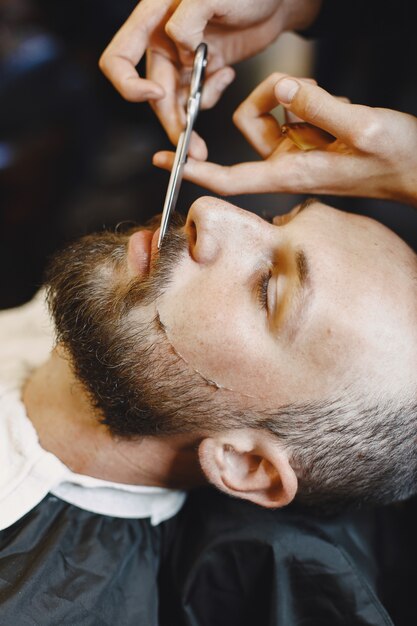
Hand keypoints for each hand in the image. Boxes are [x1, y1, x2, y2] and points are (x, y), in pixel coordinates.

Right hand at [99, 0, 321, 158]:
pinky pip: (196, 95)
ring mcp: (183, 57)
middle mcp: (163, 41)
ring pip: (174, 101)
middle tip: (189, 146)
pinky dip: (210, 96)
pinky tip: (226, 75)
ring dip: (187, 122)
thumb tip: (179, 50)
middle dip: (171, 121)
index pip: (119, 58)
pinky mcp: (203, 68)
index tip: (158, 96)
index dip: (129, 85)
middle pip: (153, 92)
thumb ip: (187, 19)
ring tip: (204, 138)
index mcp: (153, 18)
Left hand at [153, 72, 416, 206]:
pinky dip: (316, 101)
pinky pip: (298, 108)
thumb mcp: (363, 127)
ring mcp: (301, 151)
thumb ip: (321, 106)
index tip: (163, 160)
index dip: (196, 171)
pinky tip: (343, 112)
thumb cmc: (396, 158)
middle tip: (310, 95)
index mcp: (292, 171)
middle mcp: (289, 163)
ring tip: (339, 111)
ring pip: (275, 109)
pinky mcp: (313, 139)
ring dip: (301, 98)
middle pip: (250, 123)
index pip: (231, 177)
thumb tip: (285, 88)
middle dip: (271, 99)